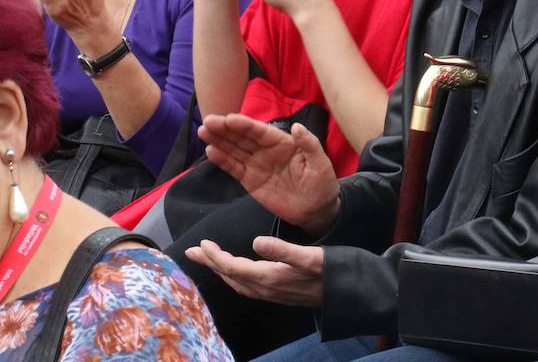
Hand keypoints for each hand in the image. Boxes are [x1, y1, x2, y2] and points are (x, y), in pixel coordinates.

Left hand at [184, 237, 323, 306]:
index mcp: (269, 278)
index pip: (232, 267)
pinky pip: (246, 287)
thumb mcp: (309, 257)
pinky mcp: (277, 293)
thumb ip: (282, 250)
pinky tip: (235, 271)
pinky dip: (234, 277)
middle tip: (191, 252)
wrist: (346, 294)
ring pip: (237, 283)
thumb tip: (256, 242)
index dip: (215, 256)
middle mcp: (266, 289)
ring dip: (220, 270)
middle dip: (210, 264)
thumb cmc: (329, 271)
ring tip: (208, 259)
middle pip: (230, 277)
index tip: (201, 244)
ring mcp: (271, 293)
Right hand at [199, 113, 339, 235]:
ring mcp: (256, 165)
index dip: (244, 124)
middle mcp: (266, 150)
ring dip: (219, 141)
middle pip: (242, 137)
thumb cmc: (322, 183)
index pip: (259, 131)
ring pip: (234, 150)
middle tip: (207, 122)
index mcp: (281, 142)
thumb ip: (309, 145)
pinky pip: (234, 169)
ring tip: (203, 132)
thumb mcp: (321, 164)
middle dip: (225, 129)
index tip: (228, 119)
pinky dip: (222, 160)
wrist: (317, 211)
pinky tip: (211, 152)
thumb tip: (297, 127)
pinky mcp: (250, 181)